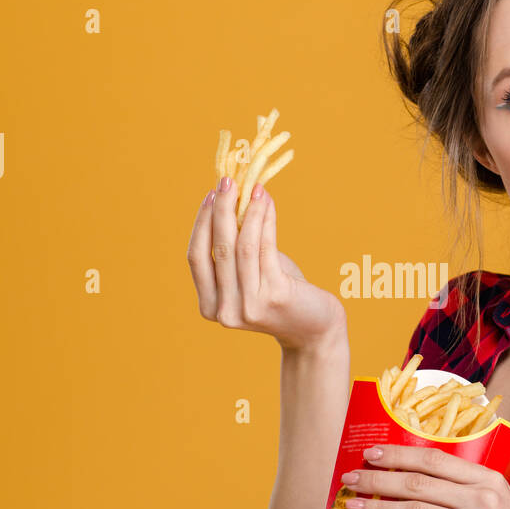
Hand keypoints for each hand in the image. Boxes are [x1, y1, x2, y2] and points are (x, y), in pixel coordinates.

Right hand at [187, 177, 345, 351]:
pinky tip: (268, 202)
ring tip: (254, 187)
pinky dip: (265, 220)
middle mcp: (224, 311)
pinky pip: (264, 249)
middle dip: (220, 209)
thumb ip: (236, 247)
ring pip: (241, 247)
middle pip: (217, 249)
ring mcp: (248, 306)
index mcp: (209, 306)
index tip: (210, 194)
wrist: (313, 328)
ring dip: (247, 211)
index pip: (196, 257)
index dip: (201, 222)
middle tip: (227, 180)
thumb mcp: (250, 272)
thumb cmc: (280, 294)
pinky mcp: (274, 297)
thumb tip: (230, 198)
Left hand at [339, 444, 509, 508]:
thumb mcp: (497, 507)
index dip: (399, 454)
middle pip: (419, 481)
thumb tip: (415, 487)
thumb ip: (464, 493)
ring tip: (355, 506)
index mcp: (487, 479)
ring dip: (380, 508)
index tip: (371, 452)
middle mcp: (482, 497)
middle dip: (379, 478)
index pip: (434, 458)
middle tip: (350, 478)